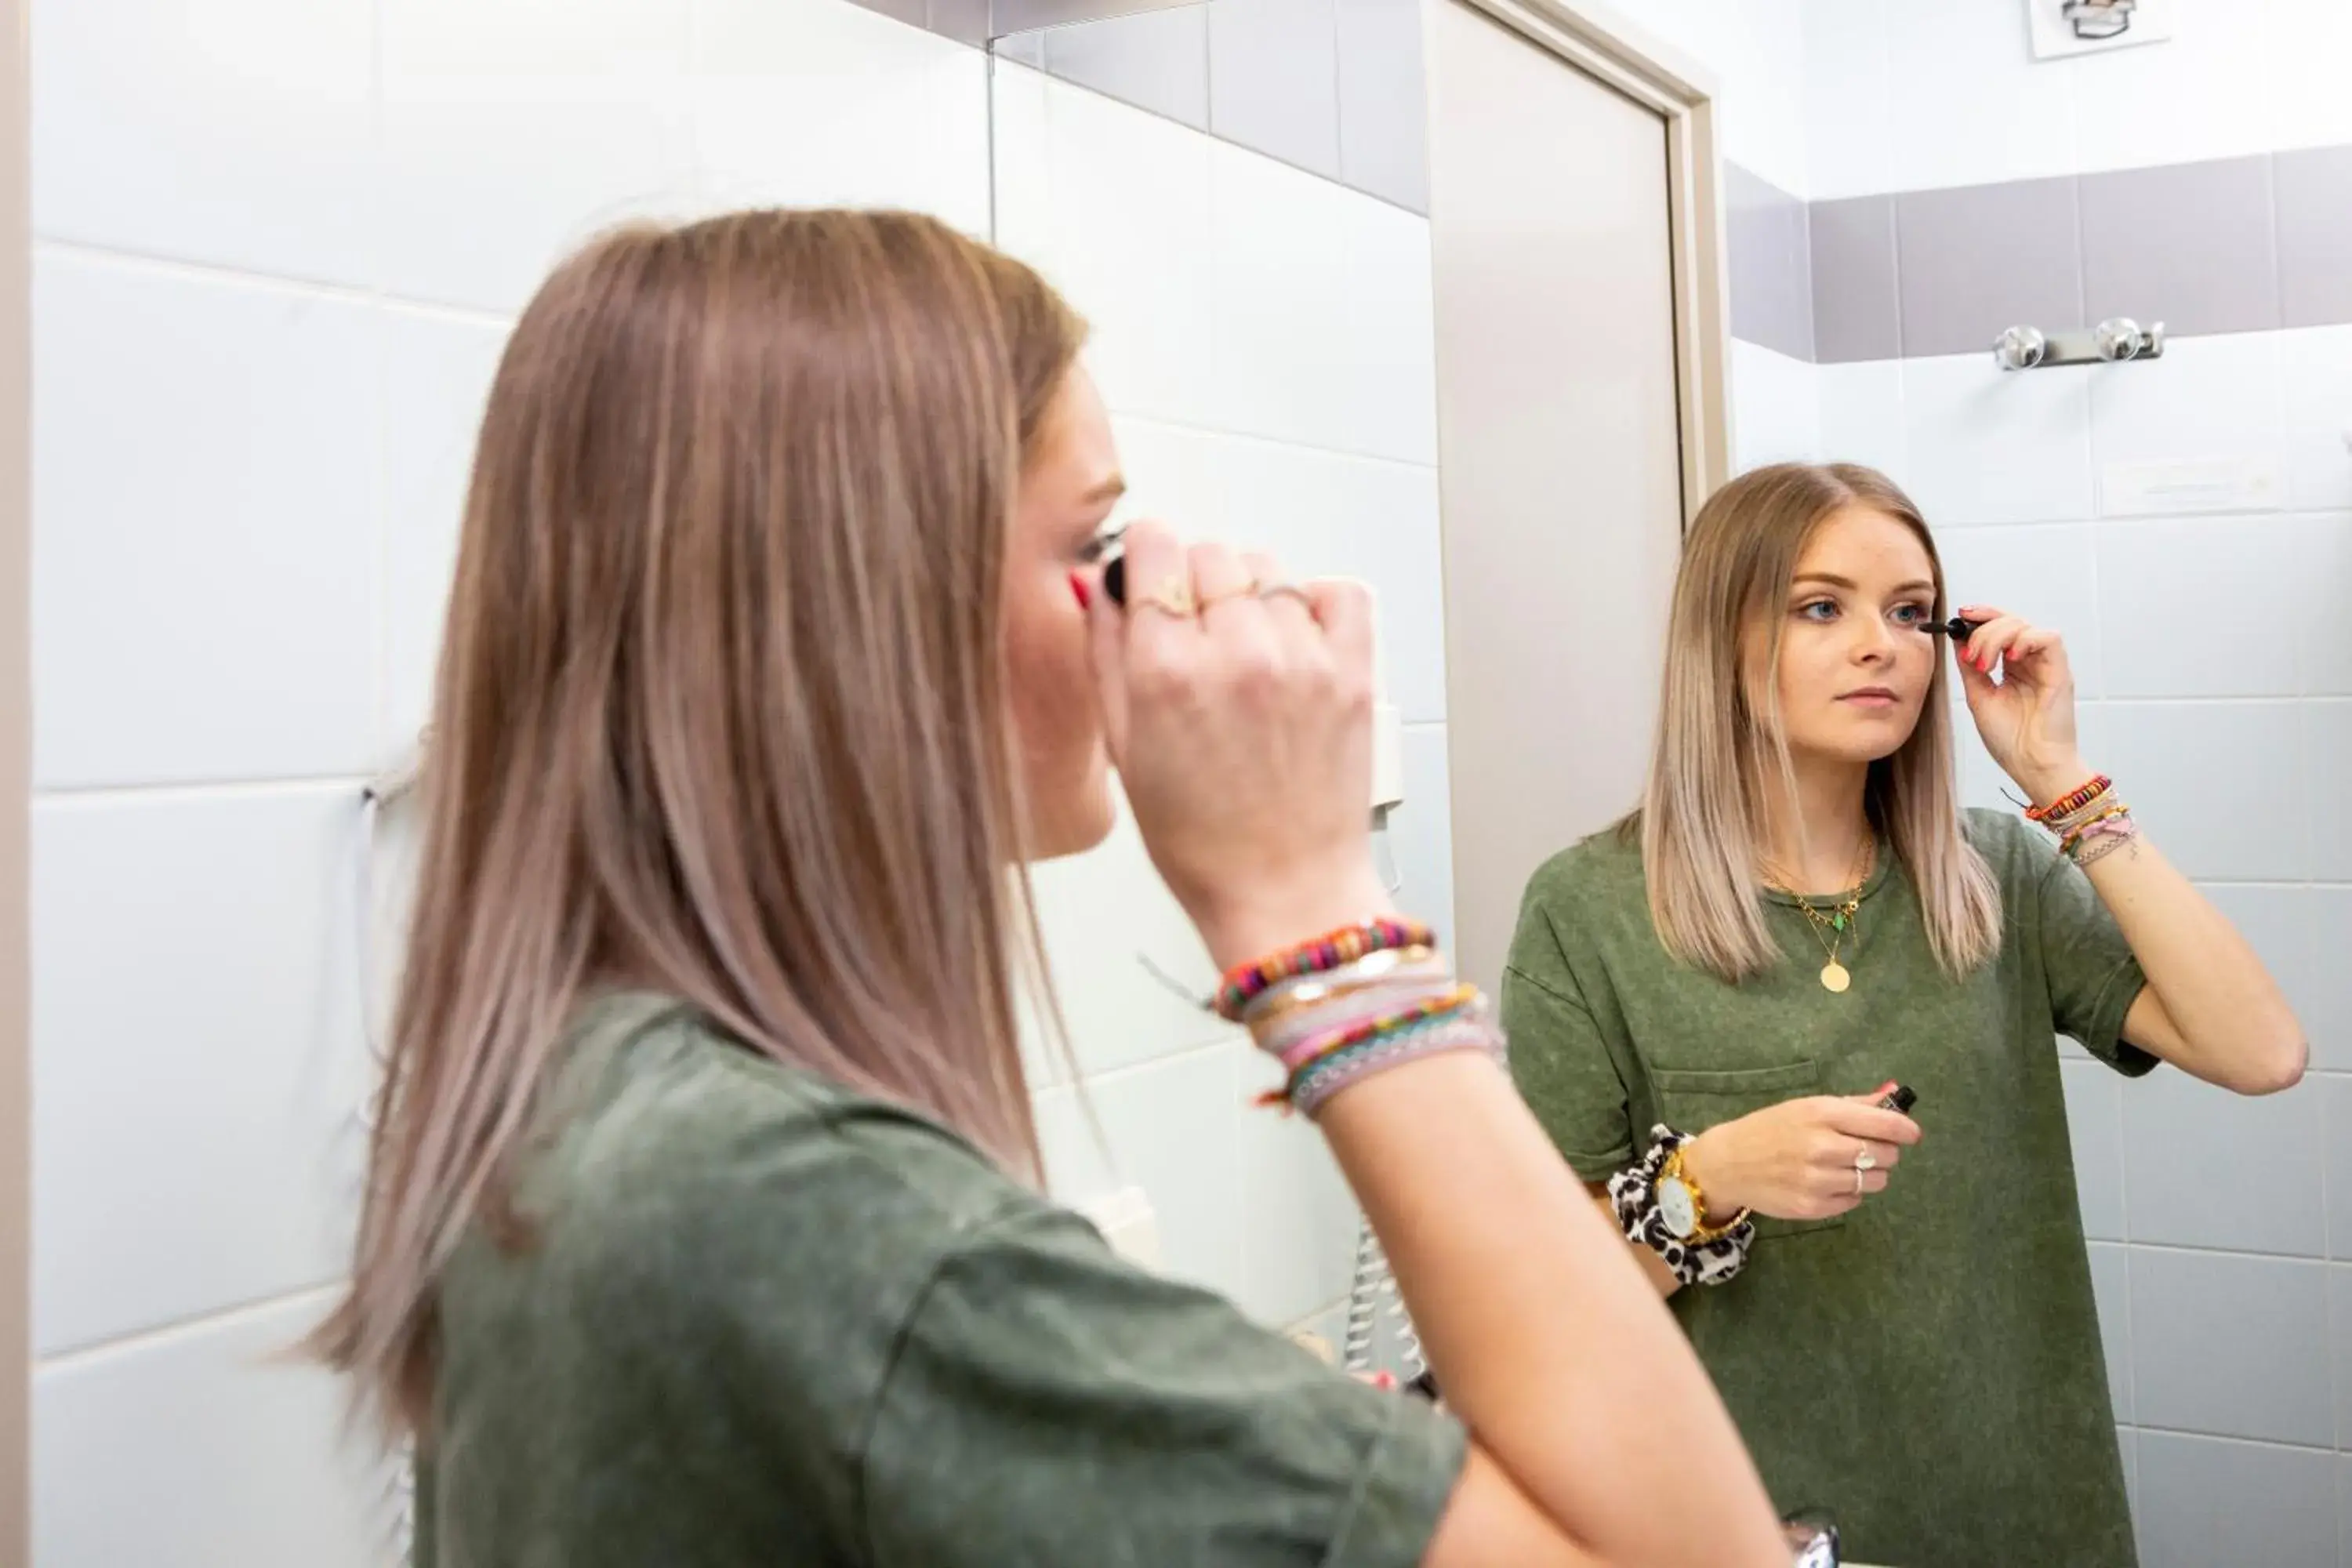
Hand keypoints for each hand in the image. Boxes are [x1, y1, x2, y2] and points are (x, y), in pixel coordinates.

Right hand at [1086, 521, 1390, 971]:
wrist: (1284, 893)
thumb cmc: (1201, 841)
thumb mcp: (1123, 749)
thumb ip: (1105, 652)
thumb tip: (1097, 583)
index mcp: (1166, 671)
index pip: (1153, 547)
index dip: (1144, 559)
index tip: (1147, 580)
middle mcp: (1236, 653)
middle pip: (1208, 553)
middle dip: (1192, 582)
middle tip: (1192, 637)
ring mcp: (1301, 659)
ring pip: (1268, 568)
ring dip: (1250, 595)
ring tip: (1243, 652)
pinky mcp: (1352, 673)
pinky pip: (1337, 591)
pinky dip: (1315, 602)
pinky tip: (1294, 639)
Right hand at [1679, 1092, 1921, 1222]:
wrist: (1728, 1163)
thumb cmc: (1770, 1128)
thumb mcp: (1807, 1106)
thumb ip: (1854, 1104)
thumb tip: (1894, 1095)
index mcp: (1822, 1114)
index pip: (1885, 1124)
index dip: (1906, 1130)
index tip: (1910, 1133)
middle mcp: (1822, 1146)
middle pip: (1886, 1155)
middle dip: (1884, 1152)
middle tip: (1866, 1149)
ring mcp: (1818, 1180)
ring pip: (1876, 1181)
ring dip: (1869, 1173)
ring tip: (1846, 1166)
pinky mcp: (1814, 1207)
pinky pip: (1855, 1200)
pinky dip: (1849, 1191)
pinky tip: (1828, 1181)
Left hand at [1951, 606, 2090, 804]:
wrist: (2031, 764)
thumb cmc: (2010, 740)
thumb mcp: (1979, 697)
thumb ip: (1970, 669)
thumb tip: (1958, 640)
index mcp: (2013, 667)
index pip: (2000, 628)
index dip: (1982, 616)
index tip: (1960, 615)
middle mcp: (2030, 662)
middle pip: (2010, 621)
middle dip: (1984, 627)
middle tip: (1970, 653)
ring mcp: (2046, 665)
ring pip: (2025, 626)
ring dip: (1997, 637)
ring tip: (1984, 666)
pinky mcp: (2060, 671)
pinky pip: (2049, 638)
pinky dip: (2026, 640)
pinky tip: (2010, 659)